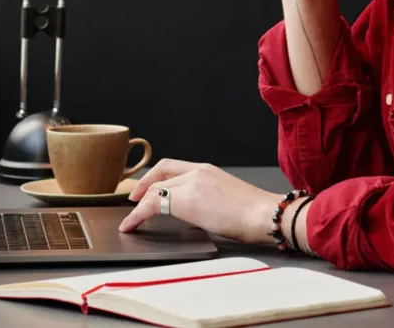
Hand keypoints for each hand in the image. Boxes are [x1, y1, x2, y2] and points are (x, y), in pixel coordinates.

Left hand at [119, 160, 279, 244]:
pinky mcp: (188, 199)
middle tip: (132, 199)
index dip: (157, 177)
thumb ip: (208, 199)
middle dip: (143, 184)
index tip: (148, 189)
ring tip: (130, 218)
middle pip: (161, 170)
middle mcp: (198, 171)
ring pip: (156, 186)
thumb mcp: (226, 199)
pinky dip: (138, 214)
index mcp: (208, 170)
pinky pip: (153, 203)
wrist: (263, 214)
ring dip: (139, 202)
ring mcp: (193, 182)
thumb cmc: (253, 213)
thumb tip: (198, 213)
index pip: (175, 167)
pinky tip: (132, 224)